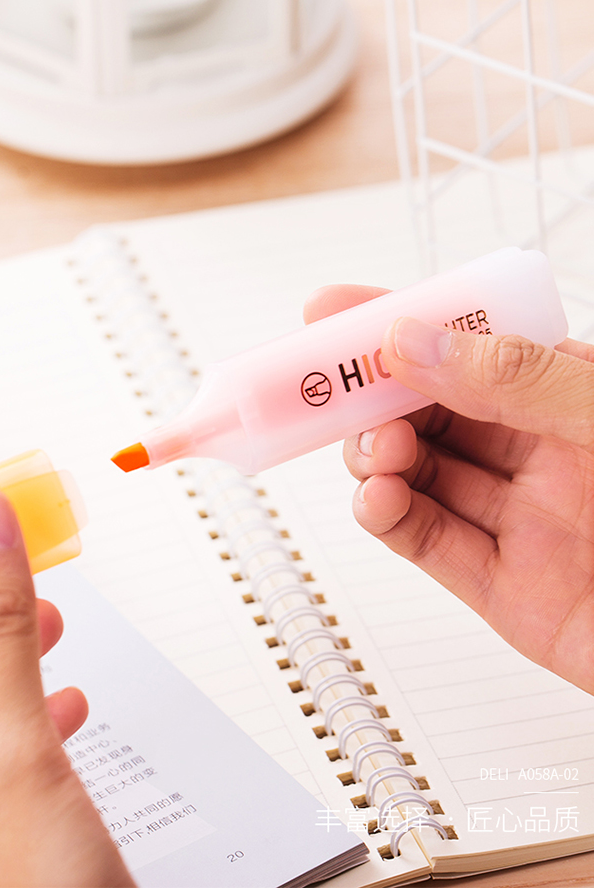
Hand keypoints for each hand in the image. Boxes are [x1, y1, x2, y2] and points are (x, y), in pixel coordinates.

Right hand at [304, 285, 593, 694]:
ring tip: (376, 455)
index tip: (334, 313)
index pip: (468, 346)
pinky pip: (431, 545)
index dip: (399, 324)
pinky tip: (379, 501)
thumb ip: (521, 379)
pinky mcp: (507, 591)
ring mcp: (523, 521)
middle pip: (430, 412)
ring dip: (378, 458)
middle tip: (335, 393)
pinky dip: (390, 519)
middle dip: (375, 399)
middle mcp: (541, 453)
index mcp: (570, 395)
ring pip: (421, 475)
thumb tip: (422, 344)